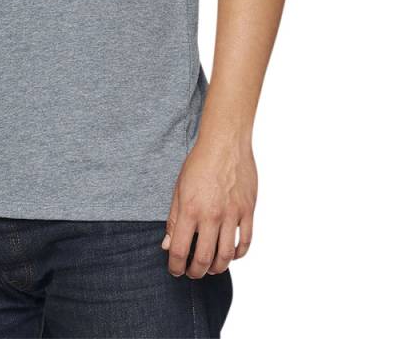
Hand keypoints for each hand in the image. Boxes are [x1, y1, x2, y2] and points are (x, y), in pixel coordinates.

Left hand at [162, 137, 256, 277]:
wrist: (225, 143)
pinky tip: (230, 255)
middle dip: (196, 272)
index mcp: (190, 209)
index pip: (181, 250)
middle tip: (192, 273)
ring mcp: (232, 214)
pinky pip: (245, 242)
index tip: (175, 270)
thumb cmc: (199, 163)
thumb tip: (168, 245)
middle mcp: (212, 215)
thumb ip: (174, 219)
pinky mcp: (248, 211)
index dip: (176, 266)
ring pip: (227, 256)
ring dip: (217, 269)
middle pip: (204, 259)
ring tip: (210, 268)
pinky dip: (238, 255)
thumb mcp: (179, 188)